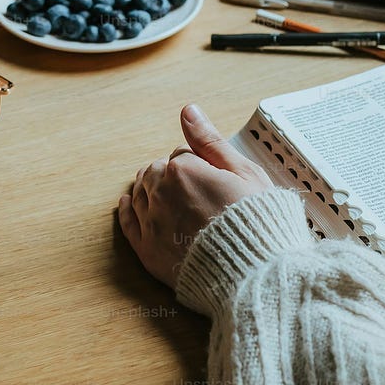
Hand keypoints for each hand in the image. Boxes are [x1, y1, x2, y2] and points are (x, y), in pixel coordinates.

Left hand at [117, 104, 273, 287]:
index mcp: (183, 170)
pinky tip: (128, 203)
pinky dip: (127, 210)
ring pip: (140, 193)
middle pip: (156, 172)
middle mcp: (160, 194)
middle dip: (171, 174)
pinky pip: (128, 223)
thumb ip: (209, 141)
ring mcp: (152, 224)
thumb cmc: (257, 223)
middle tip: (192, 185)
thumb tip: (188, 110)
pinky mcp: (148, 252)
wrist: (255, 274)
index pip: (181, 155)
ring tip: (168, 194)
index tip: (211, 176)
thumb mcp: (243, 172)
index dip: (199, 164)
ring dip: (150, 188)